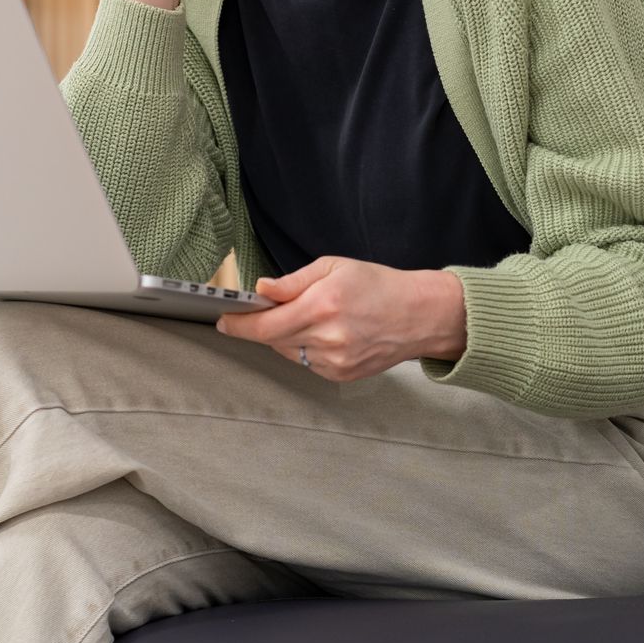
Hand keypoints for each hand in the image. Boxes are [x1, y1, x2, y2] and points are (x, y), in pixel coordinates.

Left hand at [214, 258, 466, 381]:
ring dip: (284, 337)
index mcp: (321, 306)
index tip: (223, 320)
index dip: (239, 325)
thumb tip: (262, 289)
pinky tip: (323, 333)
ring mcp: (336, 361)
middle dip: (260, 328)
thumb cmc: (378, 285)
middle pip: (273, 340)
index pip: (265, 325)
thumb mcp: (333, 267)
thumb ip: (293, 281)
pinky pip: (309, 364)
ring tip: (307, 317)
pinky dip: (305, 349)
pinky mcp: (343, 375)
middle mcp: (327, 338)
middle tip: (259, 314)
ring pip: (289, 352)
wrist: (420, 315)